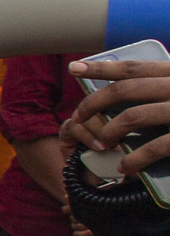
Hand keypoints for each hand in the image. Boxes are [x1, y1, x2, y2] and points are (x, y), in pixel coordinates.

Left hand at [64, 59, 169, 175]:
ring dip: (109, 132)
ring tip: (100, 146)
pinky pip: (153, 146)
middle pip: (124, 90)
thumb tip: (126, 86)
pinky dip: (134, 158)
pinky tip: (124, 167)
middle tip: (78, 116)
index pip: (132, 68)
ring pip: (132, 116)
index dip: (101, 68)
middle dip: (94, 103)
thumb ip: (160, 85)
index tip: (74, 68)